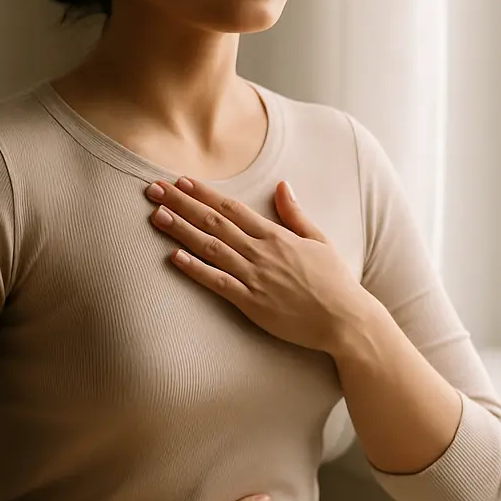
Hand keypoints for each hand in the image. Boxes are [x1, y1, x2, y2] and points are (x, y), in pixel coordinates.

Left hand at [145, 176, 366, 353]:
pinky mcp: (252, 303)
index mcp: (276, 235)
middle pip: (214, 222)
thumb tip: (282, 185)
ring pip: (211, 248)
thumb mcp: (319, 239)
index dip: (204, 193)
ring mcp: (255, 277)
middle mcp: (261, 252)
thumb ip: (296, 214)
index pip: (232, 208)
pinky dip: (196, 269)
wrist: (346, 319)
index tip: (181, 180)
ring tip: (157, 215)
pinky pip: (219, 283)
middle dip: (182, 203)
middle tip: (154, 189)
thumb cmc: (334, 281)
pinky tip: (175, 257)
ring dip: (182, 230)